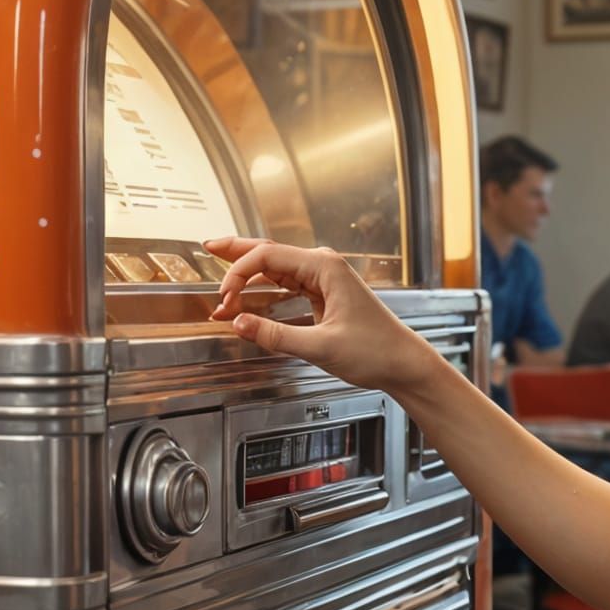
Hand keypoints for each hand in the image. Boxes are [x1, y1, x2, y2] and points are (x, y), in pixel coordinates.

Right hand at [204, 237, 435, 394]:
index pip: (267, 257)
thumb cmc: (375, 351)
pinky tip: (247, 293)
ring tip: (220, 282)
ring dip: (247, 277)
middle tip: (207, 246)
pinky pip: (286, 283)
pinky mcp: (324, 293)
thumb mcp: (320, 347)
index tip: (225, 299)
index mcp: (325, 267)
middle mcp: (324, 266)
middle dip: (237, 251)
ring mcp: (324, 278)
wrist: (402, 362)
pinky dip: (263, 289)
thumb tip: (239, 323)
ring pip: (276, 267)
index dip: (238, 274)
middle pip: (270, 252)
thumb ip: (275, 336)